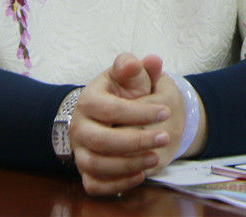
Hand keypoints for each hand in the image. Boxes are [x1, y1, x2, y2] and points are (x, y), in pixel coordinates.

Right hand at [70, 53, 175, 195]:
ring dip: (128, 164)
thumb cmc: (122, 92)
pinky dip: (116, 184)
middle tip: (165, 138)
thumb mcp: (129, 76)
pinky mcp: (85, 171)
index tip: (166, 111)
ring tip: (155, 158)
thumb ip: (136, 68)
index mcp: (88, 100)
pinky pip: (94, 185)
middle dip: (136, 142)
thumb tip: (150, 61)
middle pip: (101, 140)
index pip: (111, 109)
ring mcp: (80, 151)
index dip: (139, 112)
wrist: (109, 112)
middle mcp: (79, 127)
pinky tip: (140, 175)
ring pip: (97, 165)